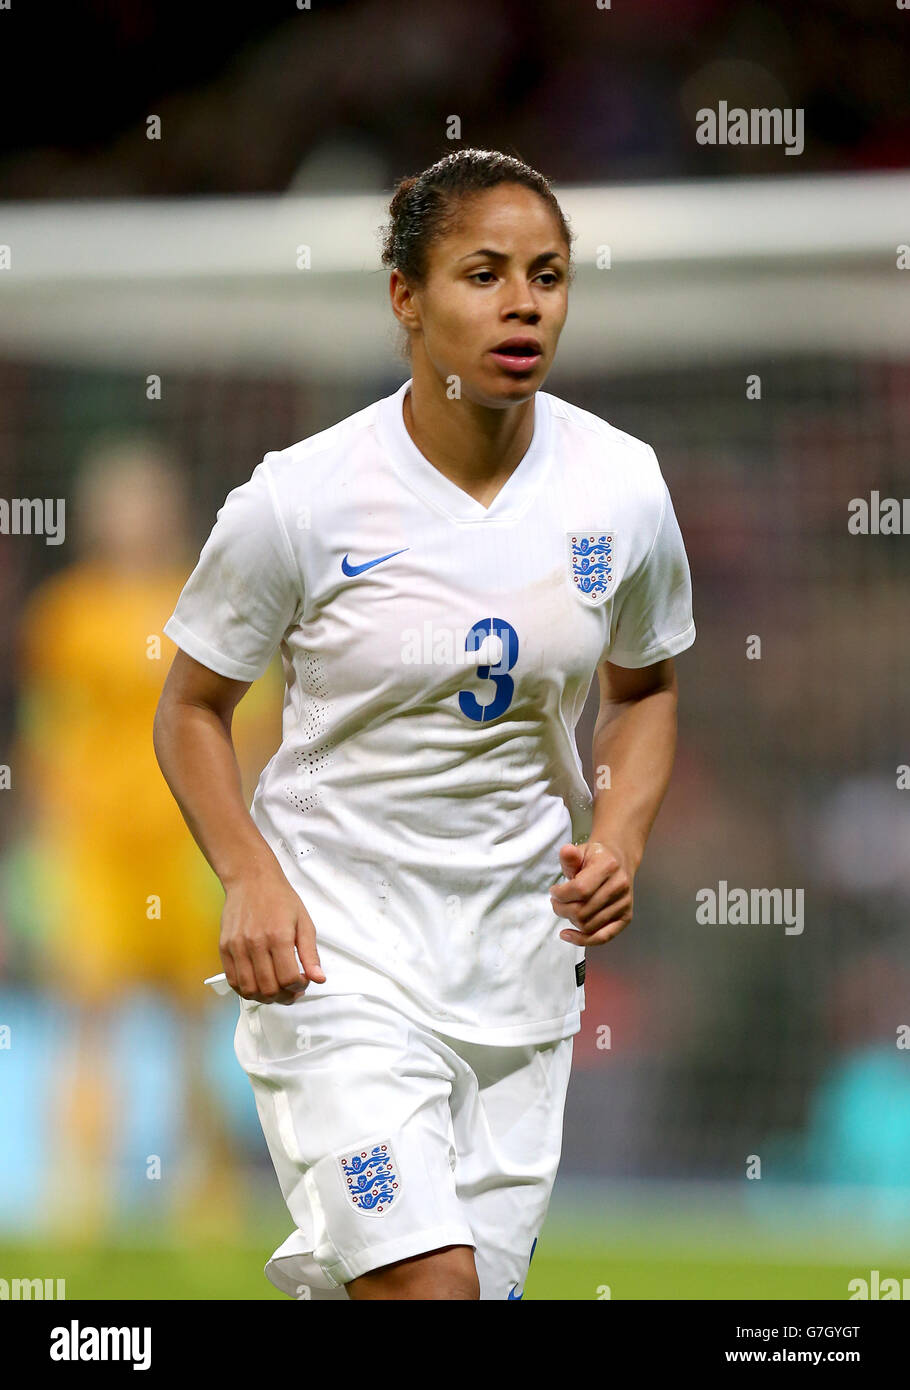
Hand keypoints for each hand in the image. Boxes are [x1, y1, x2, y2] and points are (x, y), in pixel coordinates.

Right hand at [219, 863, 325, 1003]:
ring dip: (265, 997)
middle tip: (291, 990)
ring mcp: (237, 947)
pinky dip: (246, 990)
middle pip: (269, 989)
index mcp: (279, 936)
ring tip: (276, 990)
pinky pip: (233, 981)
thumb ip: (311, 954)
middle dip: (284, 996)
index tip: (303, 982)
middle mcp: (255, 943)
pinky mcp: (224, 948)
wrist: (251, 880)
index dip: (300, 987)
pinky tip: (258, 984)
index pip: (289, 978)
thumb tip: (318, 978)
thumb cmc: (279, 899)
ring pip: (250, 990)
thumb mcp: (304, 922)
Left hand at [549, 840, 634, 946]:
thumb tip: (566, 851)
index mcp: (609, 866)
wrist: (620, 860)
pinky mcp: (625, 917)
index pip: (580, 889)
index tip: (554, 892)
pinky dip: (582, 940)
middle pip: (582, 911)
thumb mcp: (581, 851)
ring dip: (570, 921)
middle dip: (561, 909)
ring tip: (565, 909)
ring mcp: (624, 904)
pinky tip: (568, 935)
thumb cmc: (597, 857)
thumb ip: (570, 856)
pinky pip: (602, 937)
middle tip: (556, 902)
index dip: (561, 895)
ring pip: (588, 925)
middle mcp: (619, 886)